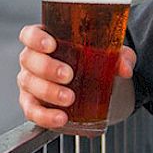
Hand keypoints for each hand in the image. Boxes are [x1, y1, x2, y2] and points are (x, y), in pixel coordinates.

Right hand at [16, 24, 135, 127]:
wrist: (90, 84)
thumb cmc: (90, 61)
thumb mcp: (107, 54)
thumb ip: (119, 56)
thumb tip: (124, 68)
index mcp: (44, 40)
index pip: (29, 34)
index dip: (35, 38)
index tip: (51, 45)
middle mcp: (32, 60)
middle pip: (28, 59)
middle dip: (47, 67)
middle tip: (68, 75)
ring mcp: (29, 82)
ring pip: (29, 84)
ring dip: (48, 92)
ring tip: (69, 98)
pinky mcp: (32, 103)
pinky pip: (32, 111)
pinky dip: (45, 116)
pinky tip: (61, 117)